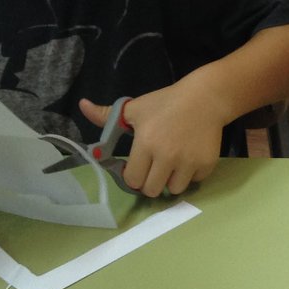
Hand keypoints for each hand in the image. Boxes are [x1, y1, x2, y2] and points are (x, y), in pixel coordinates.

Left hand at [81, 90, 218, 197]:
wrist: (206, 98)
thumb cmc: (166, 102)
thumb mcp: (135, 108)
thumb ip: (106, 115)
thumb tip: (82, 106)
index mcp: (145, 144)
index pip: (133, 179)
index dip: (132, 175)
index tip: (137, 167)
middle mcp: (166, 156)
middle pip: (151, 190)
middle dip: (149, 182)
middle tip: (154, 169)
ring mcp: (188, 162)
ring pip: (173, 190)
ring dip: (170, 181)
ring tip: (172, 166)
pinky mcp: (206, 164)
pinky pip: (193, 182)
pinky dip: (189, 175)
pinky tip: (188, 160)